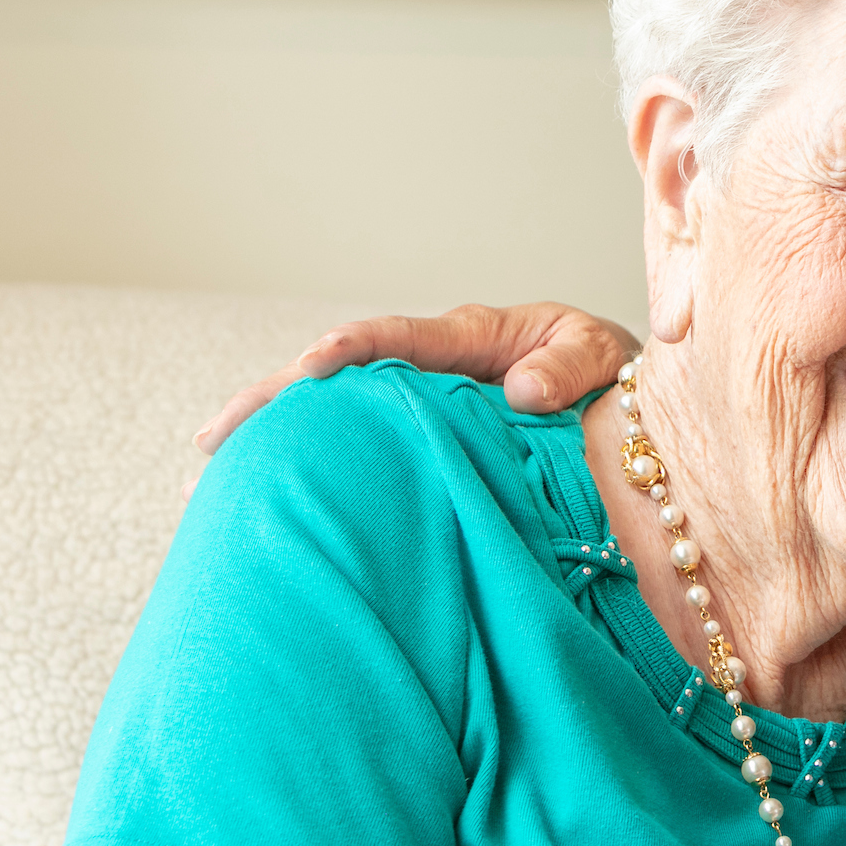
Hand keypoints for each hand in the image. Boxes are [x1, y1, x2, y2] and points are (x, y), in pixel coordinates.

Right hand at [193, 303, 638, 456]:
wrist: (632, 419)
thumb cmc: (613, 378)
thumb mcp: (602, 357)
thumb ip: (569, 366)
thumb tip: (521, 392)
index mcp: (471, 340)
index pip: (398, 338)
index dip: (352, 348)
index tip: (314, 366)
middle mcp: (431, 373)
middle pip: (339, 378)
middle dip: (277, 401)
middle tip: (215, 438)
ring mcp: (421, 413)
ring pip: (338, 421)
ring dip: (278, 442)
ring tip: (213, 480)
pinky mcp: (422, 451)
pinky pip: (364, 457)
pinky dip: (319, 474)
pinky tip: (270, 507)